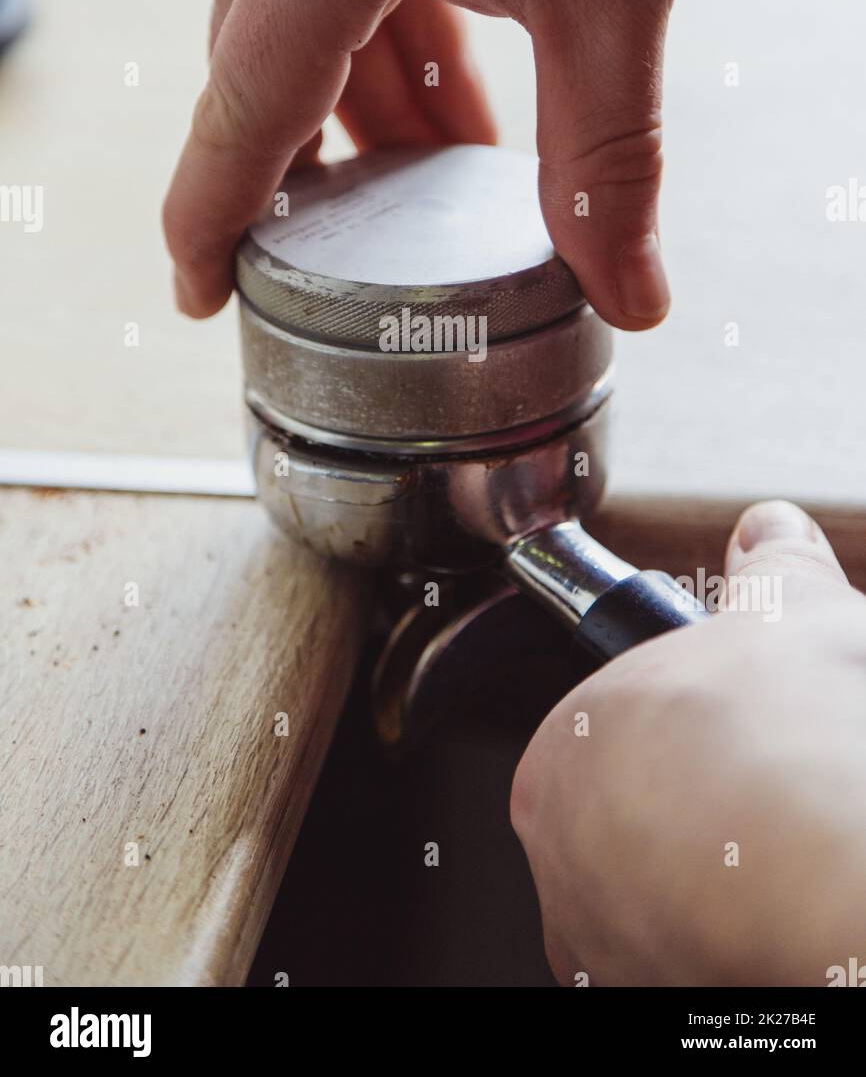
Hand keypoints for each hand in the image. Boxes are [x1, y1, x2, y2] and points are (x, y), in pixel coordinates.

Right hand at [164, 0, 786, 324]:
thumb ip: (608, 158)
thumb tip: (629, 289)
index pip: (242, 112)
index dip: (211, 218)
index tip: (198, 286)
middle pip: (264, 57)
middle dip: (317, 161)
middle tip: (358, 241)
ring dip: (365, 89)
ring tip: (442, 161)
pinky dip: (384, 12)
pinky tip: (453, 57)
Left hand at [511, 501, 865, 985]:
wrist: (826, 850)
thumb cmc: (788, 732)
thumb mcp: (789, 612)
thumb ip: (770, 569)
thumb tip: (769, 532)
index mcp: (565, 744)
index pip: (604, 744)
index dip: (678, 739)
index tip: (723, 742)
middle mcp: (560, 849)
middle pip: (621, 830)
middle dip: (690, 813)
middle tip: (763, 797)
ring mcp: (602, 936)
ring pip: (646, 908)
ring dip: (700, 889)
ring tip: (777, 857)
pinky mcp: (650, 996)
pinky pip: (678, 967)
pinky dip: (721, 948)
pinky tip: (774, 916)